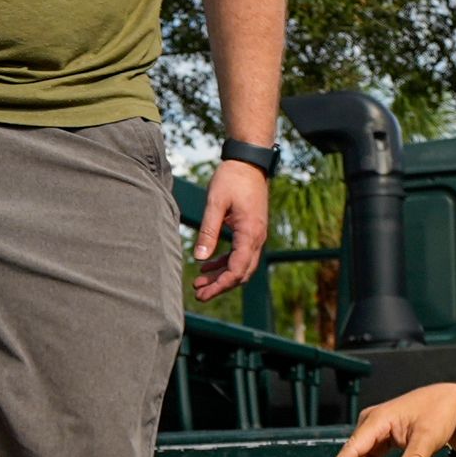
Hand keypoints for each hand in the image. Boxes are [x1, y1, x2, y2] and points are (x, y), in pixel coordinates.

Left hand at [189, 158, 272, 300]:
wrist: (249, 162)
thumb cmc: (232, 178)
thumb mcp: (215, 203)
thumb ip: (208, 231)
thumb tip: (199, 258)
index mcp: (250, 233)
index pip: (237, 269)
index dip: (220, 285)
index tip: (203, 294)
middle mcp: (257, 238)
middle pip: (241, 273)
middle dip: (220, 286)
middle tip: (199, 295)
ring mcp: (255, 235)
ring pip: (241, 266)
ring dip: (221, 276)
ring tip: (199, 284)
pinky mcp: (250, 231)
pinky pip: (240, 254)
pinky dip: (224, 263)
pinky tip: (207, 267)